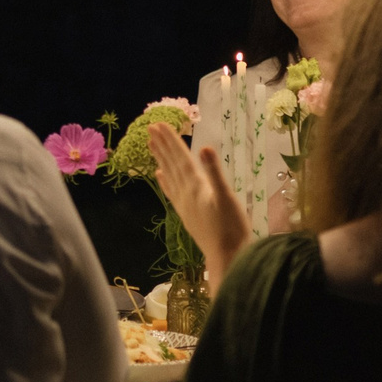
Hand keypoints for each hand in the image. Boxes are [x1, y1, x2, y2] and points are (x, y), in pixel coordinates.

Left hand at [150, 122, 251, 277]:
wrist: (226, 257)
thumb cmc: (231, 228)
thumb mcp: (226, 198)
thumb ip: (215, 172)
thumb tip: (205, 147)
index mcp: (195, 185)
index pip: (180, 157)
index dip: (171, 140)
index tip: (159, 124)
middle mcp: (185, 193)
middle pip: (172, 164)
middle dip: (162, 145)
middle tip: (150, 127)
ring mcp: (184, 204)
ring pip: (169, 175)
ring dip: (161, 159)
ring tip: (151, 144)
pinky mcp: (186, 214)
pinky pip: (171, 192)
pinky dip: (165, 181)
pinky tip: (159, 175)